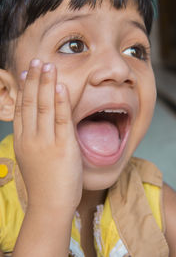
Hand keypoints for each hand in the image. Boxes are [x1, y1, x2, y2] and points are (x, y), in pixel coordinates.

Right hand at [13, 59, 82, 212]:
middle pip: (31, 103)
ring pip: (45, 107)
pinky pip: (62, 119)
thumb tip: (39, 122)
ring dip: (46, 84)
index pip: (21, 108)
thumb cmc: (44, 182)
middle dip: (34, 80)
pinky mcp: (64, 147)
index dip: (24, 89)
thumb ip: (34, 138)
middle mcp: (31, 138)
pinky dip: (61, 102)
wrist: (50, 205)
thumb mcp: (32, 157)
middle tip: (37, 61)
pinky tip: (60, 87)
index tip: (26, 72)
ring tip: (48, 66)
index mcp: (23, 140)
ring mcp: (47, 142)